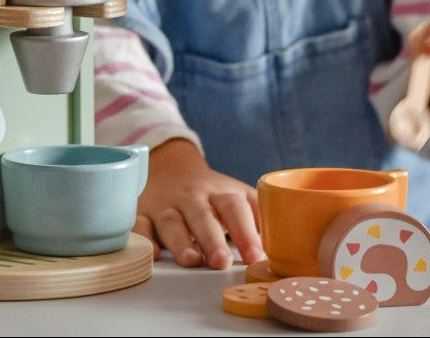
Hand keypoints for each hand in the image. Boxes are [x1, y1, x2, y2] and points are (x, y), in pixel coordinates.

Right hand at [133, 138, 265, 268]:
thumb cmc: (211, 193)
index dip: (245, 232)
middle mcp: (192, 197)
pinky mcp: (143, 212)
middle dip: (212, 239)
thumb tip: (288, 246)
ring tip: (192, 260)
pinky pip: (141, 225)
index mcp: (220, 193)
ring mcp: (166, 204)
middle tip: (222, 262)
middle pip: (202, 216)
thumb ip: (260, 217)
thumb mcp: (237, 196)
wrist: (171, 167)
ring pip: (172, 222)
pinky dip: (145, 239)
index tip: (255, 256)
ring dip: (181, 241)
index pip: (235, 209)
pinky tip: (153, 254)